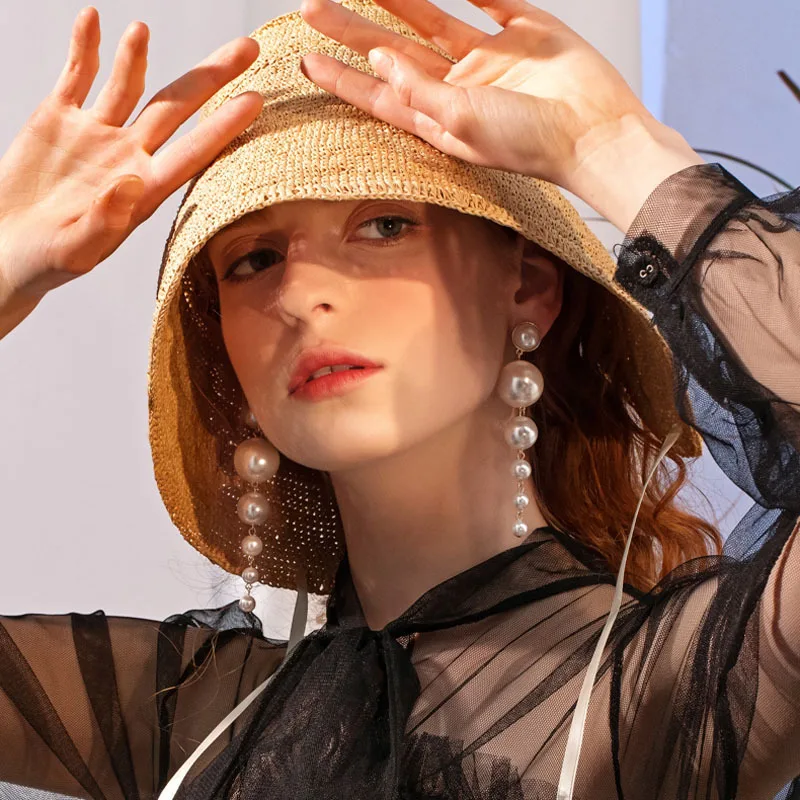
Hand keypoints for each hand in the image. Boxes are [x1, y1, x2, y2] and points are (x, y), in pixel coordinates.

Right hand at [0, 7, 263, 316]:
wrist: (9, 249)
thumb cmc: (48, 262)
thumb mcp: (76, 251)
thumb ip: (105, 222)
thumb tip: (131, 185)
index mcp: (144, 191)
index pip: (193, 152)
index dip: (224, 126)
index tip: (255, 100)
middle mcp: (128, 156)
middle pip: (175, 108)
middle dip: (210, 77)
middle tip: (247, 47)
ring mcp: (96, 134)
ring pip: (128, 86)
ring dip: (137, 56)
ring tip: (145, 28)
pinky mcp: (58, 118)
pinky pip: (76, 75)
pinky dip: (84, 47)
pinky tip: (92, 19)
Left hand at [297, 0, 702, 227]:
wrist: (594, 131)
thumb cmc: (530, 143)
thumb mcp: (463, 123)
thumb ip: (418, 91)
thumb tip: (378, 57)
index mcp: (441, 118)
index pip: (381, 96)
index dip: (343, 79)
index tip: (306, 61)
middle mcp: (459, 88)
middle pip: (395, 54)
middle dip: (352, 31)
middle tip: (311, 7)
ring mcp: (490, 59)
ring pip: (431, 21)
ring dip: (394, 1)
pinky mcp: (523, 30)